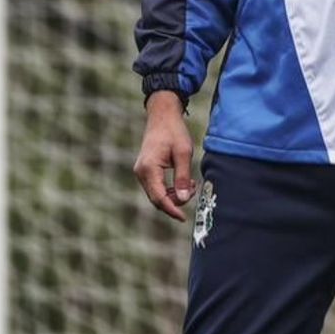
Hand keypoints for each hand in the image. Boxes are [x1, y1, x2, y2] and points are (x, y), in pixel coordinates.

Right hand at [133, 90, 196, 221]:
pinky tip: (183, 182)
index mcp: (149, 168)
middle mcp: (141, 172)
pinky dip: (170, 189)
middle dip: (176, 201)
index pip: (159, 197)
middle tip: (193, 190)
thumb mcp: (183, 153)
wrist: (162, 115)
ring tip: (190, 184)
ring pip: (157, 194)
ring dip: (174, 195)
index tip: (184, 218)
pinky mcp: (145, 171)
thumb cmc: (173, 131)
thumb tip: (183, 199)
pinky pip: (156, 187)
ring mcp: (141, 172)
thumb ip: (182, 177)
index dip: (172, 210)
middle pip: (157, 199)